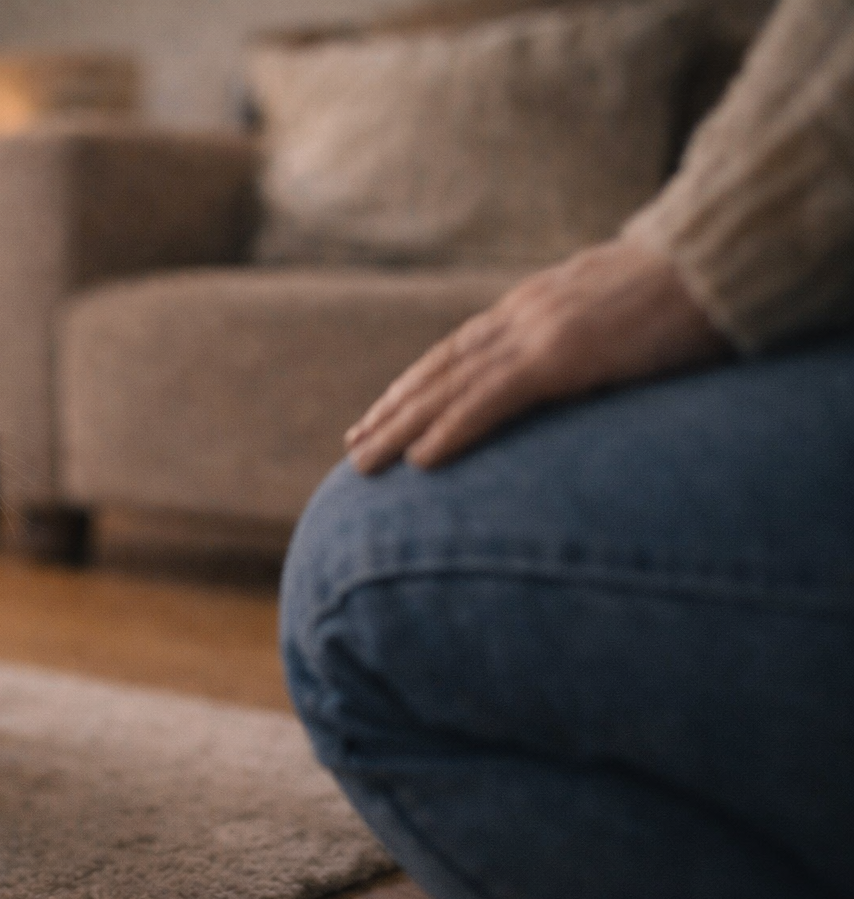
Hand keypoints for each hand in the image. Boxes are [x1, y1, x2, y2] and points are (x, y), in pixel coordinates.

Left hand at [343, 240, 731, 473]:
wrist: (728, 254)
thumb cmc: (694, 286)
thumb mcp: (625, 306)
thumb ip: (591, 329)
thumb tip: (586, 356)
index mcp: (538, 304)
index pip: (462, 349)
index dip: (419, 382)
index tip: (386, 411)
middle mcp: (524, 315)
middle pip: (440, 368)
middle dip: (393, 408)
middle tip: (353, 447)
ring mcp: (540, 332)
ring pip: (449, 387)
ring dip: (401, 426)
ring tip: (362, 463)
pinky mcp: (563, 355)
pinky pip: (491, 399)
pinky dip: (450, 429)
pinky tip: (419, 460)